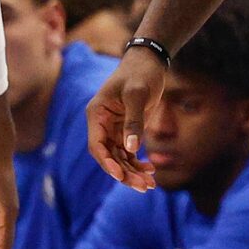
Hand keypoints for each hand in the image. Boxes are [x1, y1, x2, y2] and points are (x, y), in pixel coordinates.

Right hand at [88, 48, 164, 191]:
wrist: (149, 62)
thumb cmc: (140, 74)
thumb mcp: (137, 95)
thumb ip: (134, 121)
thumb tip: (132, 148)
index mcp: (96, 114)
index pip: (97, 145)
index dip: (107, 163)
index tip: (120, 176)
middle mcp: (101, 124)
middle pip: (109, 156)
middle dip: (124, 173)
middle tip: (142, 186)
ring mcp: (113, 129)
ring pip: (119, 158)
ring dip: (132, 172)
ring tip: (150, 185)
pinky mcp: (125, 130)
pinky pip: (128, 153)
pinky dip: (138, 164)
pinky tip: (151, 171)